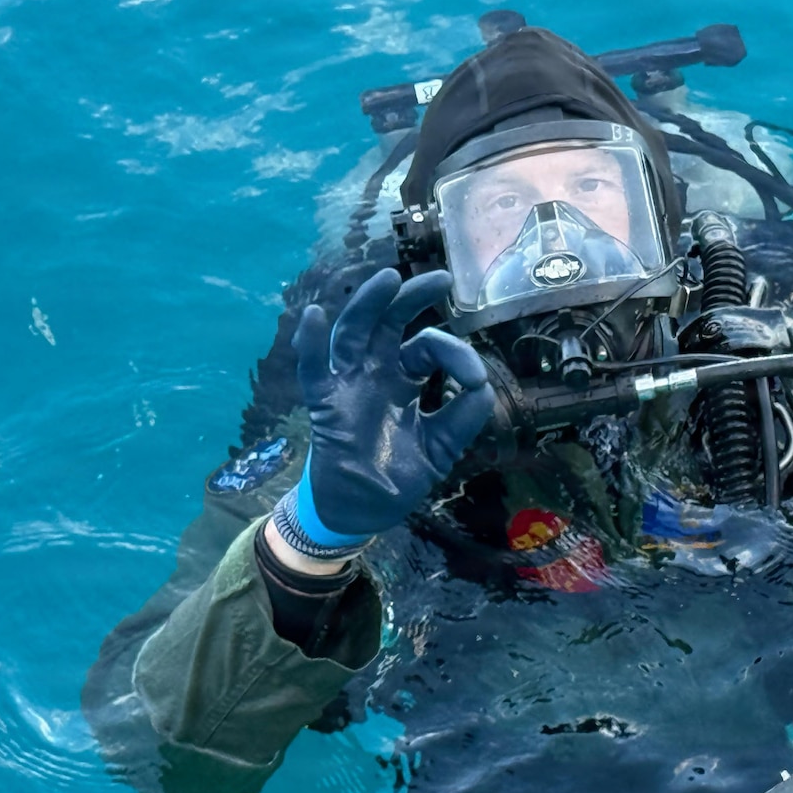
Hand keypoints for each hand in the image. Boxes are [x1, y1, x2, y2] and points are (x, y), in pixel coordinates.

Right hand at [286, 268, 493, 546]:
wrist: (364, 513)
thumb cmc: (398, 476)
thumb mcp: (443, 445)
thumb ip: (464, 415)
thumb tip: (482, 382)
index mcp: (405, 380)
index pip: (429, 347)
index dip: (454, 353)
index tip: (473, 378)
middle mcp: (376, 373)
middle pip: (390, 322)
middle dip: (413, 297)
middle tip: (443, 279)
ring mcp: (348, 384)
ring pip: (354, 332)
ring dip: (369, 304)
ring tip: (388, 279)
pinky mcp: (325, 404)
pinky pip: (312, 368)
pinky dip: (310, 342)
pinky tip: (315, 315)